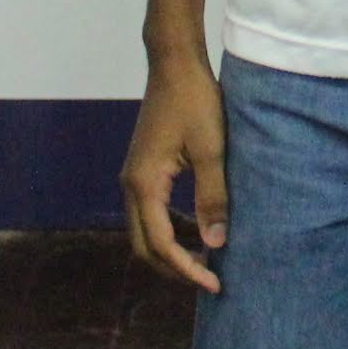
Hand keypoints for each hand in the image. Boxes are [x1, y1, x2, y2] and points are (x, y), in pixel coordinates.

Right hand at [121, 57, 230, 291]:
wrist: (175, 64)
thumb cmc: (196, 101)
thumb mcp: (212, 150)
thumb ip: (213, 198)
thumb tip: (216, 243)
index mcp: (144, 184)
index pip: (162, 244)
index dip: (187, 269)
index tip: (215, 284)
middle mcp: (130, 185)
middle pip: (144, 246)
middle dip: (174, 269)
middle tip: (209, 280)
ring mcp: (133, 177)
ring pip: (144, 231)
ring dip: (170, 252)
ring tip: (204, 263)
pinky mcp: (142, 170)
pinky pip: (149, 214)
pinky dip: (168, 231)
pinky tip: (195, 232)